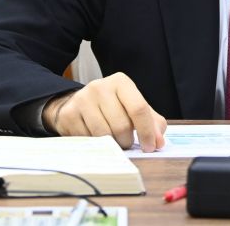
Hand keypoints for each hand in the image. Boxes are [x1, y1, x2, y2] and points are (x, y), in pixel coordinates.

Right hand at [42, 72, 166, 151]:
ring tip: (113, 141)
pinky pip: (88, 140)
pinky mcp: (69, 114)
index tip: (151, 147)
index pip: (139, 108)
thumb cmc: (112, 107)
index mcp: (121, 82)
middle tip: (127, 143)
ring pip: (104, 135)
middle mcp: (100, 87)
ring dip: (112, 145)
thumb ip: (151, 122)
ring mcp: (82, 99)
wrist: (77, 103)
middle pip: (122, 125)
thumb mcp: (132, 107)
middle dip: (128, 141)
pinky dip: (96, 145)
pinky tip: (96, 138)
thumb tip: (159, 142)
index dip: (147, 131)